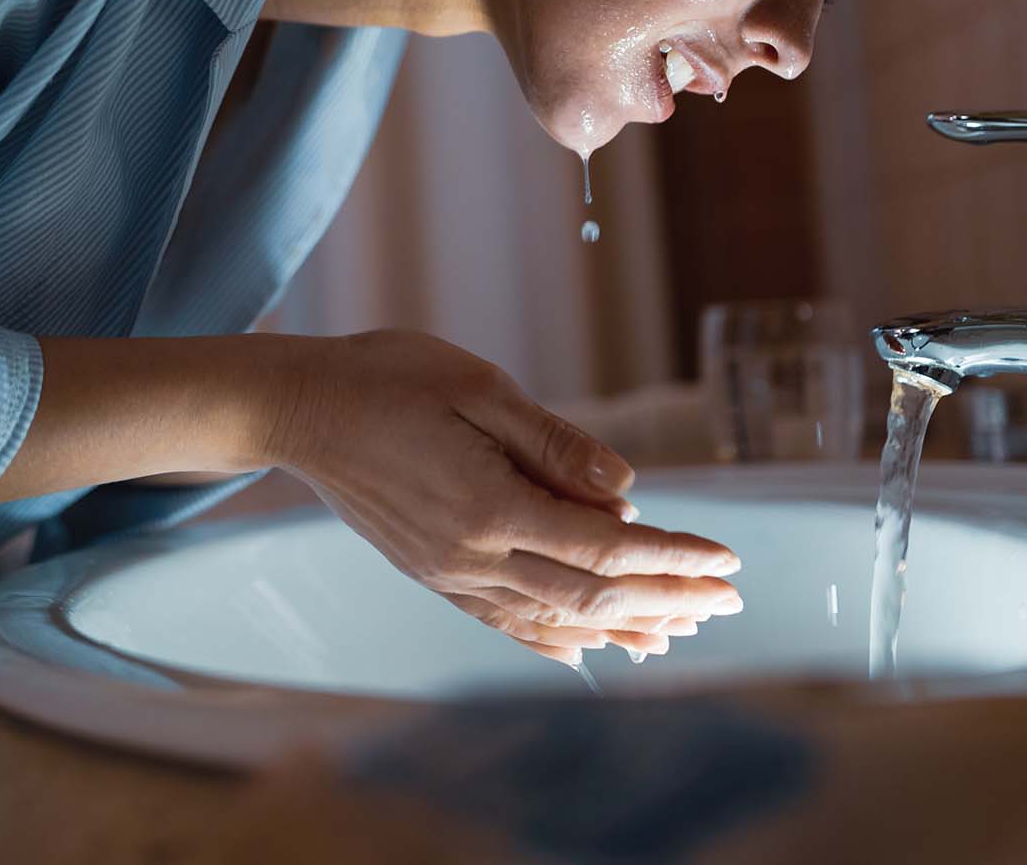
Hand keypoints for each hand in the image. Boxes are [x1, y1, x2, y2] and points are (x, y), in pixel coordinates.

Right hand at [265, 329, 742, 665]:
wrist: (297, 409)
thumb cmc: (386, 378)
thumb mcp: (478, 386)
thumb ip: (554, 442)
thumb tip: (628, 486)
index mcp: (489, 506)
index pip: (605, 545)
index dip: (672, 556)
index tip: (726, 558)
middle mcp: (471, 556)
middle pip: (591, 595)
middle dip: (668, 600)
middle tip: (730, 602)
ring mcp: (449, 573)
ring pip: (553, 620)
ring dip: (623, 627)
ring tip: (681, 631)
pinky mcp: (432, 574)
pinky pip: (506, 623)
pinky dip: (557, 639)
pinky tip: (588, 648)